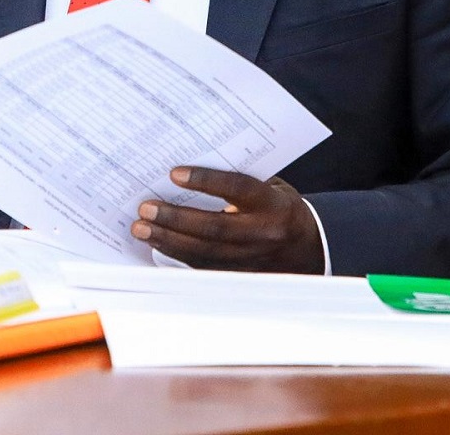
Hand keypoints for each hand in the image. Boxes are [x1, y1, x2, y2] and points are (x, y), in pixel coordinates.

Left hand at [132, 167, 324, 272]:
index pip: (239, 189)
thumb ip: (239, 179)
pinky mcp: (239, 275)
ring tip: (141, 228)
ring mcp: (251, 259)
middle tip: (146, 208)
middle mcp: (263, 234)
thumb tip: (189, 173)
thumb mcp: (270, 186)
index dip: (207, 181)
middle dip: (175, 218)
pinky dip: (177, 255)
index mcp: (274, 205)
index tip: (174, 173)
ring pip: (205, 253)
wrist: (307, 248)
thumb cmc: (278, 207)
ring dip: (168, 240)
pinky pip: (204, 267)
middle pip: (215, 228)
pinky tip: (157, 242)